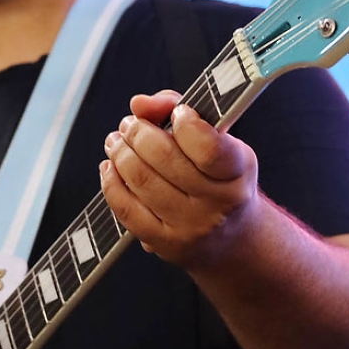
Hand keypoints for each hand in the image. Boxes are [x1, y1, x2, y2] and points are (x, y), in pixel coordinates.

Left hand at [100, 90, 259, 269]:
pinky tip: (111, 168)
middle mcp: (217, 203)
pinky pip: (126, 209)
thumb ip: (180, 109)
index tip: (177, 113)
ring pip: (141, 180)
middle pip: (164, 157)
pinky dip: (111, 183)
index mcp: (237, 171)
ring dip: (120, 153)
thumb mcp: (219, 141)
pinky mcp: (164, 244)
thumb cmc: (221, 179)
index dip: (185, 123)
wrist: (233, 238)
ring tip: (117, 142)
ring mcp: (190, 227)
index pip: (207, 146)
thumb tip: (140, 104)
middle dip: (138, 132)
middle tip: (130, 124)